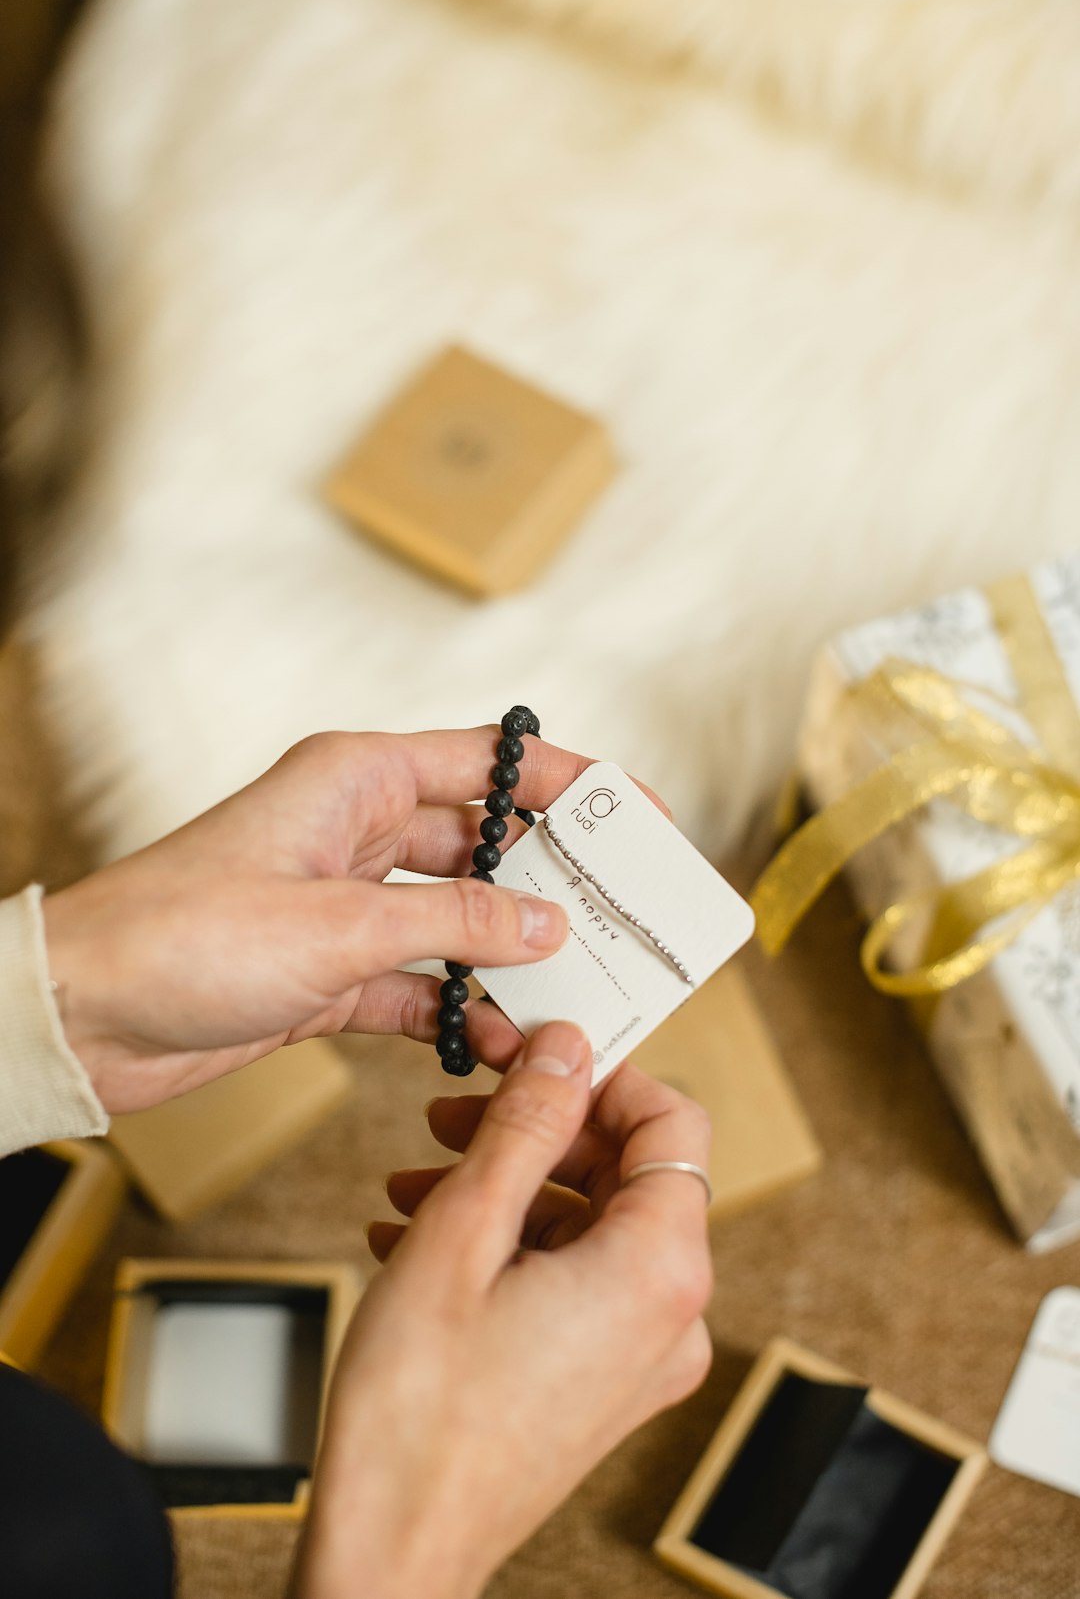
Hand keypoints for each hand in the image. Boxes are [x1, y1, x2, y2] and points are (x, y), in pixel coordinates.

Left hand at [42, 728, 595, 1111]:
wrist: (84, 1016)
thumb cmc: (186, 936)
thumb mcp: (341, 926)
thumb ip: (457, 924)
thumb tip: (550, 923)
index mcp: (358, 780)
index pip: (488, 763)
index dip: (569, 782)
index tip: (638, 810)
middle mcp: (358, 832)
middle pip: (484, 845)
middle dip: (553, 881)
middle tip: (625, 916)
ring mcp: (347, 904)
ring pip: (458, 921)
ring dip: (511, 956)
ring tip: (580, 990)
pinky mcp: (331, 971)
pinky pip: (419, 984)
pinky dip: (458, 1010)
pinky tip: (502, 1040)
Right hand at [291, 1022, 712, 1598]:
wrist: (394, 1554)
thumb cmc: (419, 1414)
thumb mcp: (463, 1232)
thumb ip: (525, 1126)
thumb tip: (564, 1049)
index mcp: (658, 1269)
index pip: (671, 1122)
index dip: (598, 1075)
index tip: (530, 1058)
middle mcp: (672, 1314)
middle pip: (626, 1172)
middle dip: (536, 1132)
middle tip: (453, 1116)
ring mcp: (642, 1357)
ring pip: (589, 1226)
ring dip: (507, 1190)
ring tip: (414, 1186)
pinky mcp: (606, 1384)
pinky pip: (575, 1282)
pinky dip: (509, 1247)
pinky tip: (423, 1242)